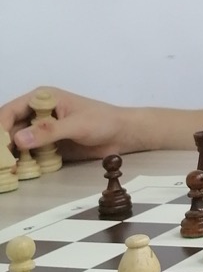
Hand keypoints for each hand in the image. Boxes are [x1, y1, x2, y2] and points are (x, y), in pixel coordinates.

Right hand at [0, 87, 136, 162]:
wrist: (121, 135)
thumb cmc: (103, 121)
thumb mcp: (76, 125)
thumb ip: (49, 131)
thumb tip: (19, 139)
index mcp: (42, 98)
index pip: (10, 111)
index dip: (1, 128)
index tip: (0, 146)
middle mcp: (36, 113)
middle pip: (10, 128)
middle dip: (3, 144)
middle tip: (2, 163)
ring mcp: (40, 131)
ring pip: (16, 143)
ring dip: (10, 156)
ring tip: (7, 170)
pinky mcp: (46, 146)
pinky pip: (28, 154)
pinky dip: (22, 162)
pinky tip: (18, 173)